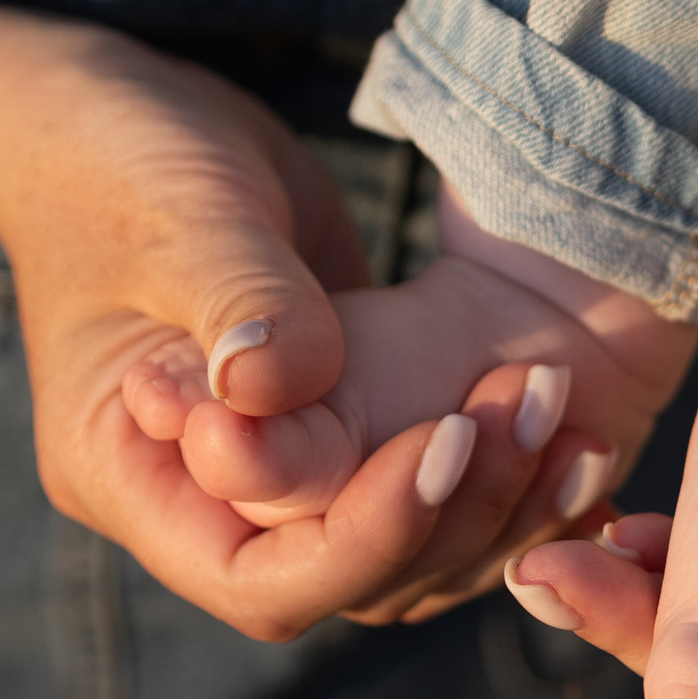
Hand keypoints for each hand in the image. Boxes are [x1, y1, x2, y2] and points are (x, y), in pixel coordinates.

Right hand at [0, 31, 609, 637]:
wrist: (122, 116)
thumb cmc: (118, 157)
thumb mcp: (175, 215)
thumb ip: (238, 303)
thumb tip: (277, 392)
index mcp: (128, 475)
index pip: (254, 577)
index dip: (362, 539)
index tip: (443, 439)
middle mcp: (203, 505)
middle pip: (349, 581)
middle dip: (455, 513)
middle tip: (536, 409)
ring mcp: (277, 482)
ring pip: (407, 555)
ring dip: (498, 502)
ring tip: (570, 425)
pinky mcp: (339, 439)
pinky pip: (427, 496)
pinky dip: (502, 481)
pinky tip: (579, 445)